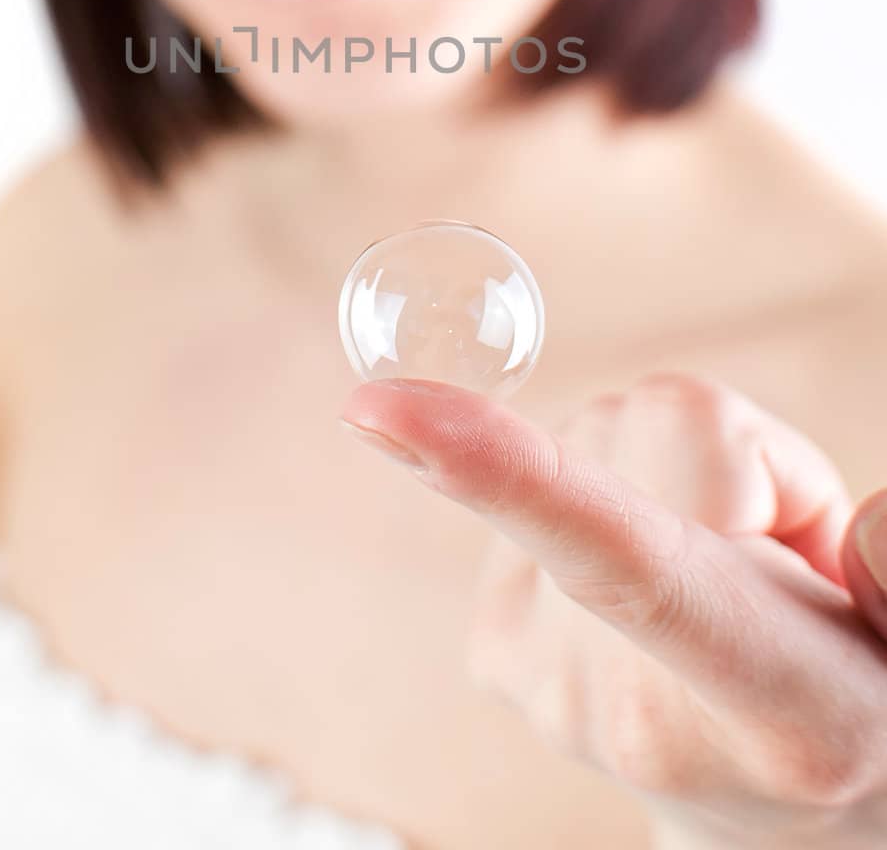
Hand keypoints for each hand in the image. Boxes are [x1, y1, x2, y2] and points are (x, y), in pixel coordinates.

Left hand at [339, 372, 886, 847]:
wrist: (784, 826)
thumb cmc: (867, 703)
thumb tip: (805, 520)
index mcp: (771, 705)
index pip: (625, 564)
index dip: (501, 471)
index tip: (378, 407)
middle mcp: (632, 709)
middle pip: (650, 434)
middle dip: (734, 456)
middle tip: (787, 561)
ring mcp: (546, 688)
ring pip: (596, 438)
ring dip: (673, 478)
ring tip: (724, 582)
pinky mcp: (496, 651)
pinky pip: (543, 481)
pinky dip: (608, 499)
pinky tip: (647, 590)